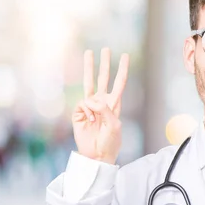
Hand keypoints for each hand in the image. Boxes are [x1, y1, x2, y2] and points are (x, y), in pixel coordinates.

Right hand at [72, 48, 129, 164]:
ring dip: (89, 67)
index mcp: (114, 105)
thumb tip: (91, 99)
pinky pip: (83, 103)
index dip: (122, 70)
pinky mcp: (79, 112)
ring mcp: (89, 106)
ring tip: (89, 53)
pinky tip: (88, 120)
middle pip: (103, 78)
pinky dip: (86, 111)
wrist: (97, 154)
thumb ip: (105, 109)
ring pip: (89, 83)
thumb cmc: (109, 141)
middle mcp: (102, 102)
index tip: (124, 56)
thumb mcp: (114, 125)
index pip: (119, 83)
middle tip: (105, 49)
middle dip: (104, 64)